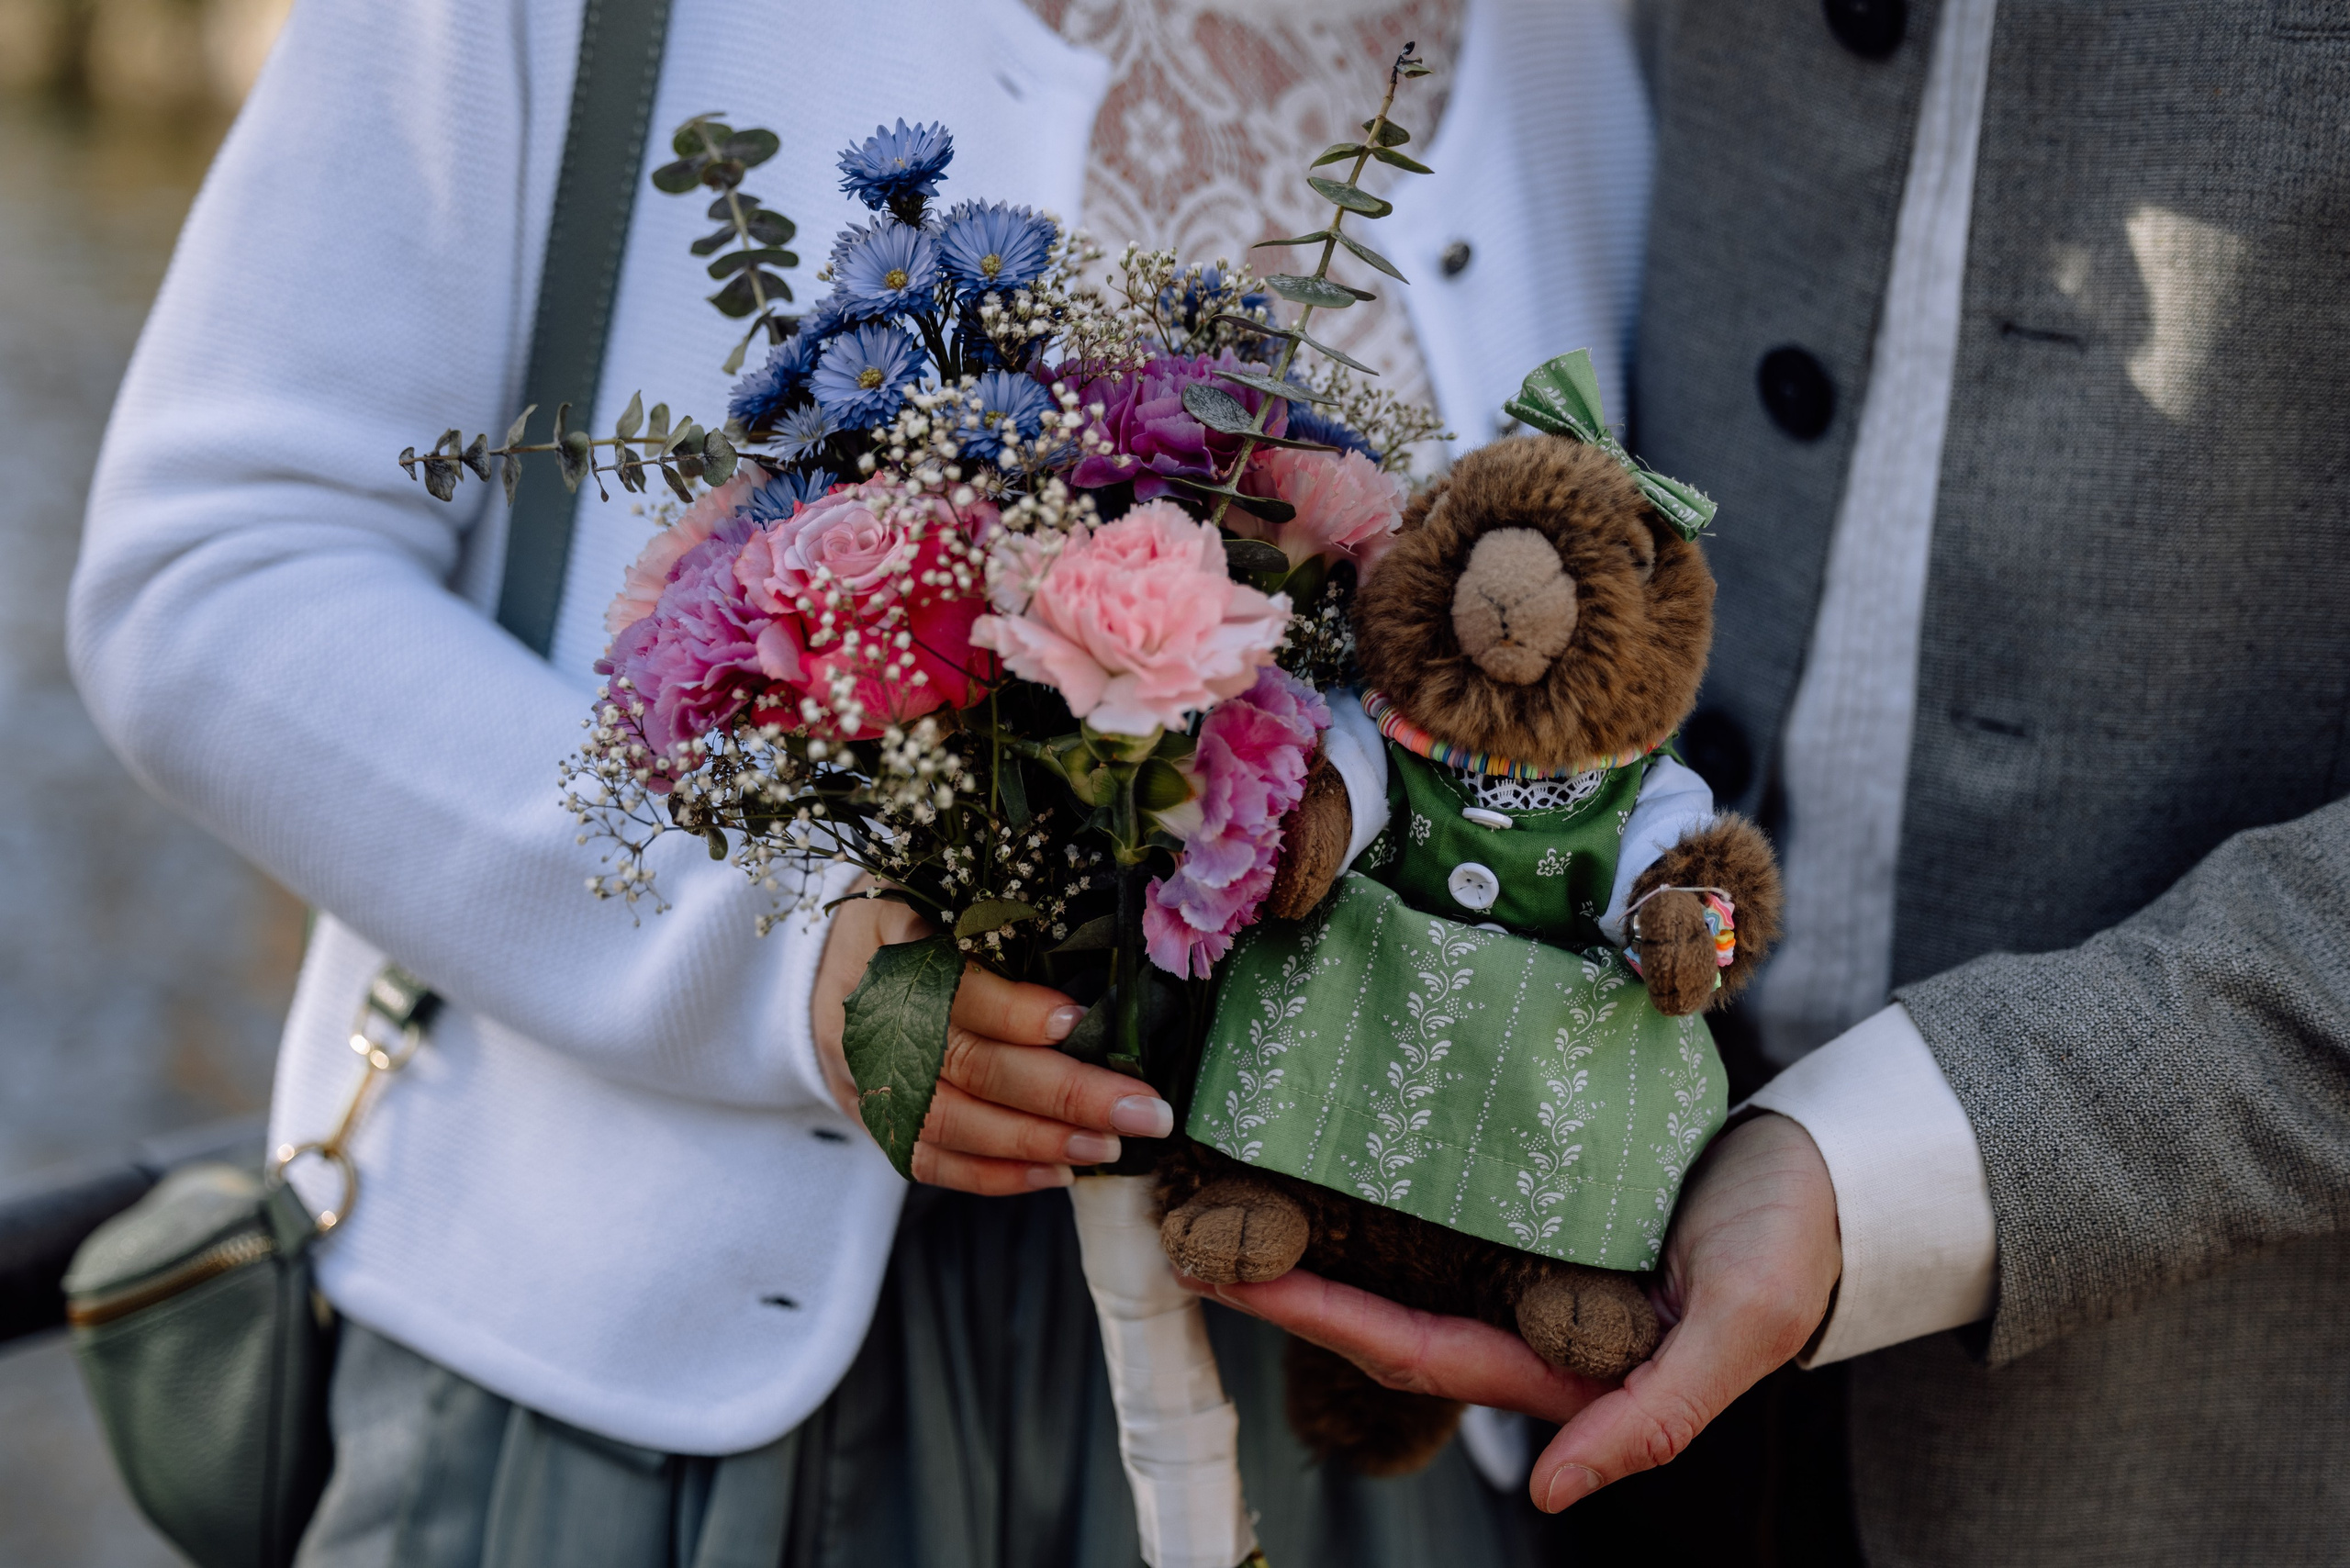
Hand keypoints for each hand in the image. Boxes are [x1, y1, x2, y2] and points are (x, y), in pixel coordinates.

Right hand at [812, 891, 1172, 1194]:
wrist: (822, 961)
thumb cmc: (912, 918)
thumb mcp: (942, 895)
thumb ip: (1000, 927)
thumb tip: (1097, 982)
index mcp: (892, 942)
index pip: (954, 985)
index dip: (1012, 1009)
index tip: (1077, 1020)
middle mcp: (873, 1016)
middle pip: (970, 1065)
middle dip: (1065, 1094)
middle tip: (1142, 1111)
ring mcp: (867, 1076)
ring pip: (953, 1122)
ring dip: (1037, 1142)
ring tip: (1108, 1147)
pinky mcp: (871, 1118)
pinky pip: (930, 1161)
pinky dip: (994, 1175)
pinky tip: (1056, 1174)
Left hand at [1192, 1112, 1840, 1511]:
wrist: (1823, 1175)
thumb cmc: (1788, 1253)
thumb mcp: (1740, 1329)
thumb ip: (1655, 1414)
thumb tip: (1551, 1493)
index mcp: (1563, 1365)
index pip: (1416, 1348)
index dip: (1323, 1316)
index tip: (1240, 1278)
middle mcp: (1528, 1322)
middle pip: (1384, 1310)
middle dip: (1289, 1282)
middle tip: (1197, 1239)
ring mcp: (1528, 1266)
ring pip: (1401, 1259)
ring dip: (1319, 1238)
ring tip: (1233, 1198)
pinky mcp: (1537, 1209)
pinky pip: (1442, 1206)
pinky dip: (1380, 1192)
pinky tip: (1331, 1158)